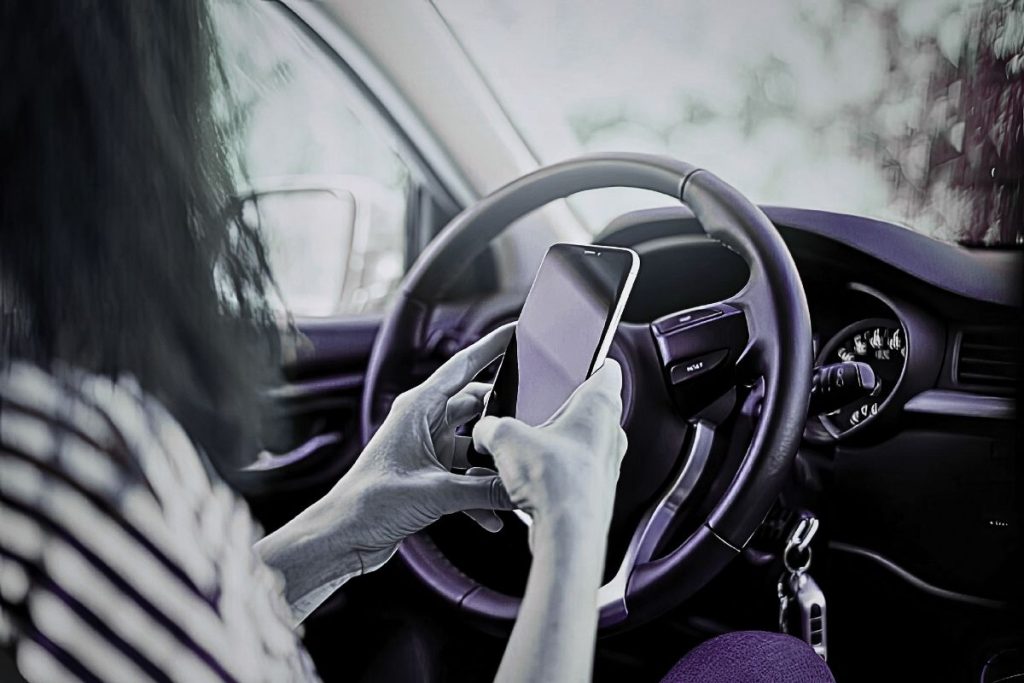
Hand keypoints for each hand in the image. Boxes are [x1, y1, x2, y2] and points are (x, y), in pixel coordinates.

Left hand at [324, 324, 516, 570]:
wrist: (342, 538)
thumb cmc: (370, 504)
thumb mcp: (436, 493)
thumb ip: (483, 489)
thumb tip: (520, 486)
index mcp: (418, 408)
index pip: (463, 366)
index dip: (491, 346)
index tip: (517, 331)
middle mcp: (423, 423)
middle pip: (476, 407)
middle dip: (503, 417)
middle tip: (534, 422)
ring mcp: (427, 450)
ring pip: (474, 446)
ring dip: (492, 464)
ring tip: (516, 475)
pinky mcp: (429, 477)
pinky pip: (465, 478)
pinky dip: (479, 495)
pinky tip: (494, 518)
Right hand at [472, 361, 627, 542]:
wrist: (568, 535)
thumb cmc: (554, 481)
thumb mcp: (505, 439)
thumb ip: (490, 427)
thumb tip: (483, 430)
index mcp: (600, 405)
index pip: (607, 367)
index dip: (590, 358)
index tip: (574, 359)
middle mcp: (611, 432)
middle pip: (589, 406)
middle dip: (560, 406)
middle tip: (535, 406)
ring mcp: (606, 464)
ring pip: (581, 440)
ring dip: (556, 441)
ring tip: (525, 446)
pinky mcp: (595, 490)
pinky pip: (574, 470)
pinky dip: (555, 470)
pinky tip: (530, 477)